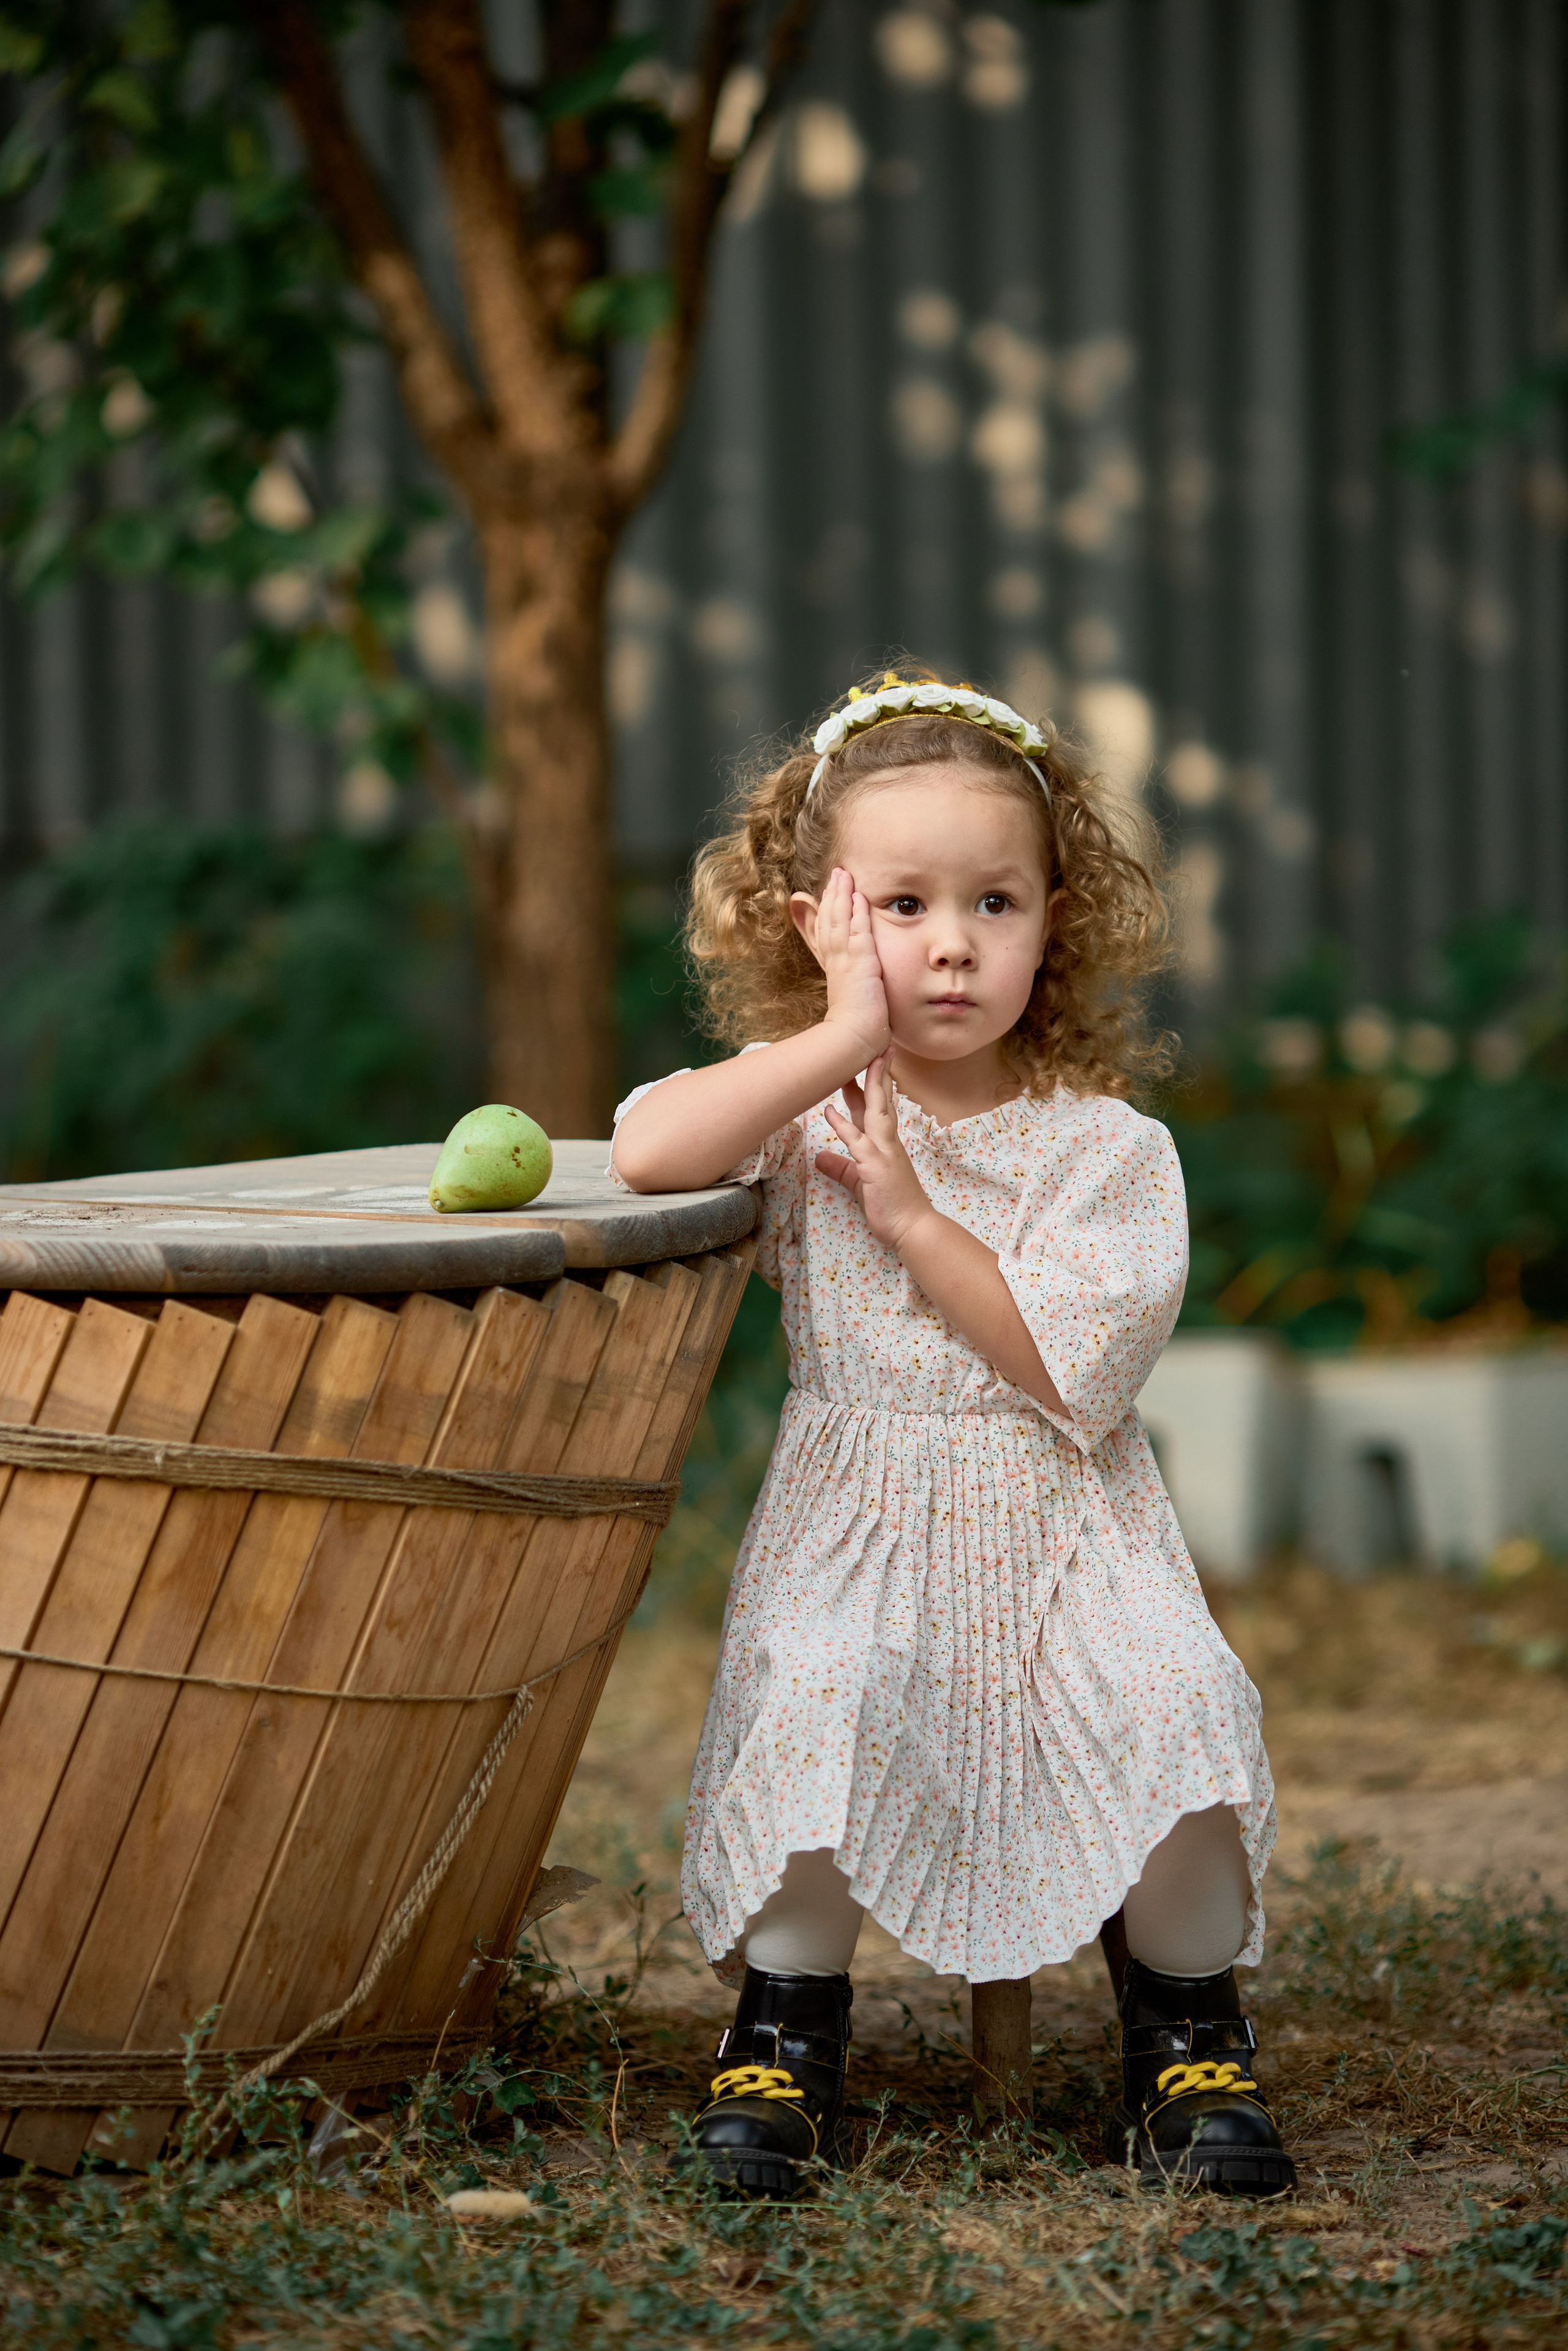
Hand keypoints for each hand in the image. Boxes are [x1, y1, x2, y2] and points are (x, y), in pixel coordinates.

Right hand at [814, 866, 890, 1062]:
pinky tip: (859, 896)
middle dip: (832, 896)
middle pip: (830, 921)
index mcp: (835, 969)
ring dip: (841, 896)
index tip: (832, 894)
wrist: (852, 1040)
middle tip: (836, 874)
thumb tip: (859, 992)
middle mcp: (836, 961)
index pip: (829, 934)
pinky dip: (857, 913)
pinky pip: (857, 932)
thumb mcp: (854, 1003)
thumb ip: (856, 991)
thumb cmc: (856, 1030)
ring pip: (839, 921)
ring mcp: (846, 961)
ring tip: (843, 874)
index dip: (829, 912)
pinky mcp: (859, 964)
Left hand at [817, 1052, 934, 1249]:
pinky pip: (857, 1142)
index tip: (868, 1062)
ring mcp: (882, 1151)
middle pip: (880, 1100)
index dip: (872, 1084)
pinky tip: (829, 1110)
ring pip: (874, 1111)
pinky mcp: (875, 1166)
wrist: (914, 1228)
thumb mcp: (860, 1184)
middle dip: (876, 1072)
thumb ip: (841, 1169)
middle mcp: (886, 1142)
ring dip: (866, 1085)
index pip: (878, 1107)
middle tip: (873, 1045)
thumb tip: (820, 1158)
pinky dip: (842, 1125)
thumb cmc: (892, 1207)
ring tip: (856, 1061)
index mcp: (884, 1144)